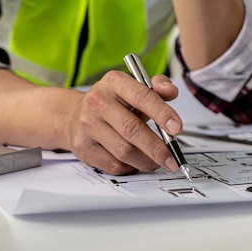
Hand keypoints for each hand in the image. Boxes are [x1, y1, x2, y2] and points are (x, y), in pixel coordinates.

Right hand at [67, 70, 182, 175]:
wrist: (74, 115)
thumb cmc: (113, 103)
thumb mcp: (134, 88)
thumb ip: (156, 88)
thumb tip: (171, 92)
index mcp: (114, 83)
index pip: (142, 96)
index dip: (162, 114)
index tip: (177, 128)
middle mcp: (97, 102)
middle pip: (132, 129)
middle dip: (157, 148)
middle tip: (173, 158)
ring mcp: (87, 126)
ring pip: (124, 151)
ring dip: (146, 161)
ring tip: (157, 162)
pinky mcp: (83, 147)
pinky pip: (113, 164)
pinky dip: (130, 167)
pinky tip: (137, 163)